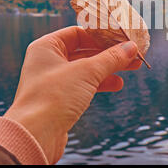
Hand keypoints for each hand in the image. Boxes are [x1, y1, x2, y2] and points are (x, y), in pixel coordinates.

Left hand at [4, 26, 140, 163]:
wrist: (35, 135)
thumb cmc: (54, 96)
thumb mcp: (87, 72)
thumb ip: (110, 58)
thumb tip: (131, 47)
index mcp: (46, 47)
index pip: (78, 33)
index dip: (101, 35)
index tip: (121, 38)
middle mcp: (48, 61)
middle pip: (84, 51)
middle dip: (109, 53)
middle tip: (132, 53)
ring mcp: (53, 81)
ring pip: (86, 69)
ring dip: (108, 68)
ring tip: (131, 67)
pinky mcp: (59, 99)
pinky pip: (83, 85)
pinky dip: (100, 83)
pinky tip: (117, 84)